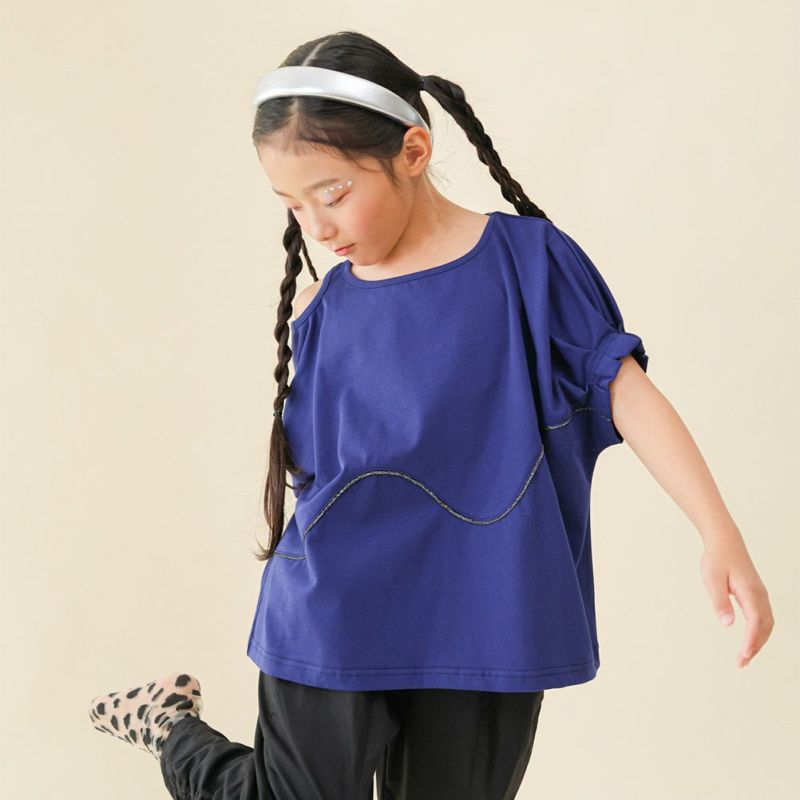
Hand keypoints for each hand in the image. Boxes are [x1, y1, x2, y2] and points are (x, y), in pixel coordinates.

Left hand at [700, 537, 773, 667]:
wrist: (726, 542)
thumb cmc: (717, 559)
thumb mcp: (712, 579)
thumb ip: (719, 601)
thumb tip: (727, 624)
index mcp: (750, 591)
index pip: (756, 622)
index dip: (751, 640)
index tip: (744, 655)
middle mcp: (760, 595)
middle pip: (765, 627)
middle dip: (755, 647)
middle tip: (741, 663)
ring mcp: (761, 595)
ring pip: (767, 624)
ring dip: (758, 642)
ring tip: (744, 657)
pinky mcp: (757, 595)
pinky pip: (764, 618)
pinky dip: (759, 633)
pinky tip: (750, 641)